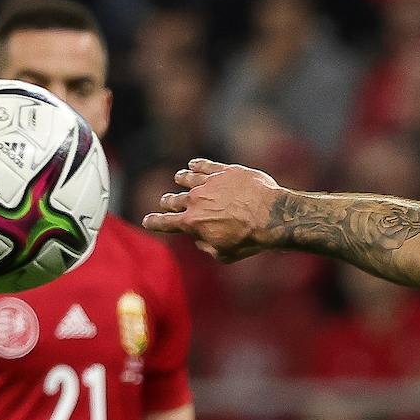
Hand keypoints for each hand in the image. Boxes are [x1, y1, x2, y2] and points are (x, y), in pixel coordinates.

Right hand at [145, 160, 281, 262]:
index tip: (147, 221)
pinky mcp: (224, 171)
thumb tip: (200, 239)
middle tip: (166, 202)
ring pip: (186, 178)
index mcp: (193, 223)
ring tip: (179, 178)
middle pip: (173, 200)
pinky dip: (196, 165)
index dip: (154, 222)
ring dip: (181, 179)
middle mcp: (196, 201)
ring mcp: (209, 183)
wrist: (272, 216)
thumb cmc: (250, 239)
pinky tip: (193, 165)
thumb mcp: (225, 254)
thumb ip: (207, 246)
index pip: (165, 223)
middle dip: (168, 202)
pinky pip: (204, 165)